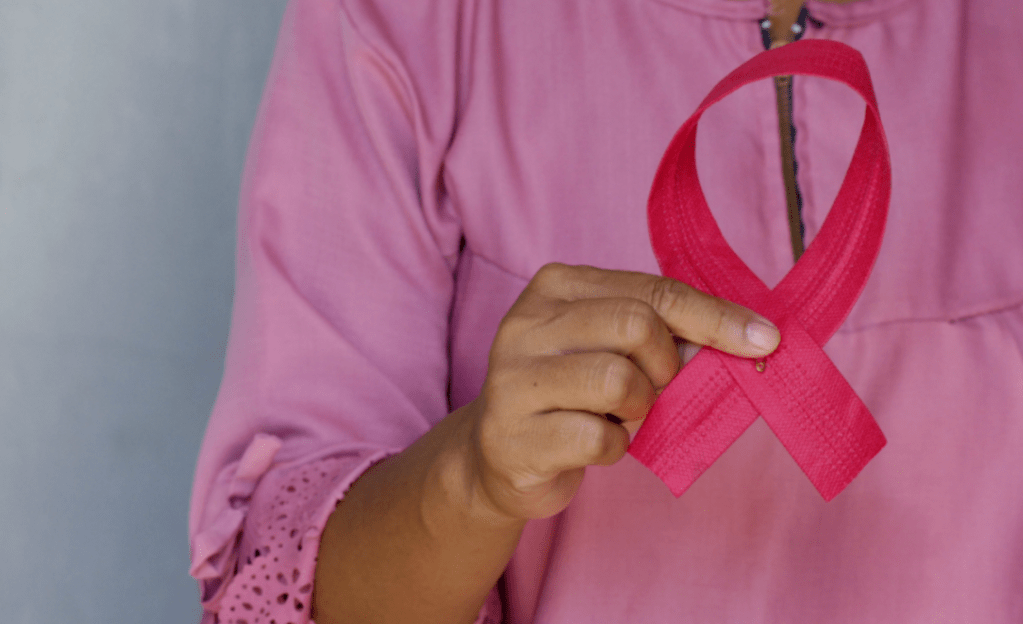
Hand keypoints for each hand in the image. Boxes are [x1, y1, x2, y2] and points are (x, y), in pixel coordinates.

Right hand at [466, 263, 779, 520]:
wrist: (500, 454)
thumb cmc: (571, 393)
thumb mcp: (611, 346)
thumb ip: (664, 333)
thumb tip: (747, 339)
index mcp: (555, 286)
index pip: (653, 291)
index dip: (716, 317)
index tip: (765, 339)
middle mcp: (526, 324)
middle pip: (637, 326)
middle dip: (667, 366)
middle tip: (656, 389)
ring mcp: (513, 380)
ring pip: (618, 381)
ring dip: (639, 408)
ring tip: (618, 415)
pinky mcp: (513, 437)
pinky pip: (599, 439)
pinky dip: (615, 448)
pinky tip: (594, 443)